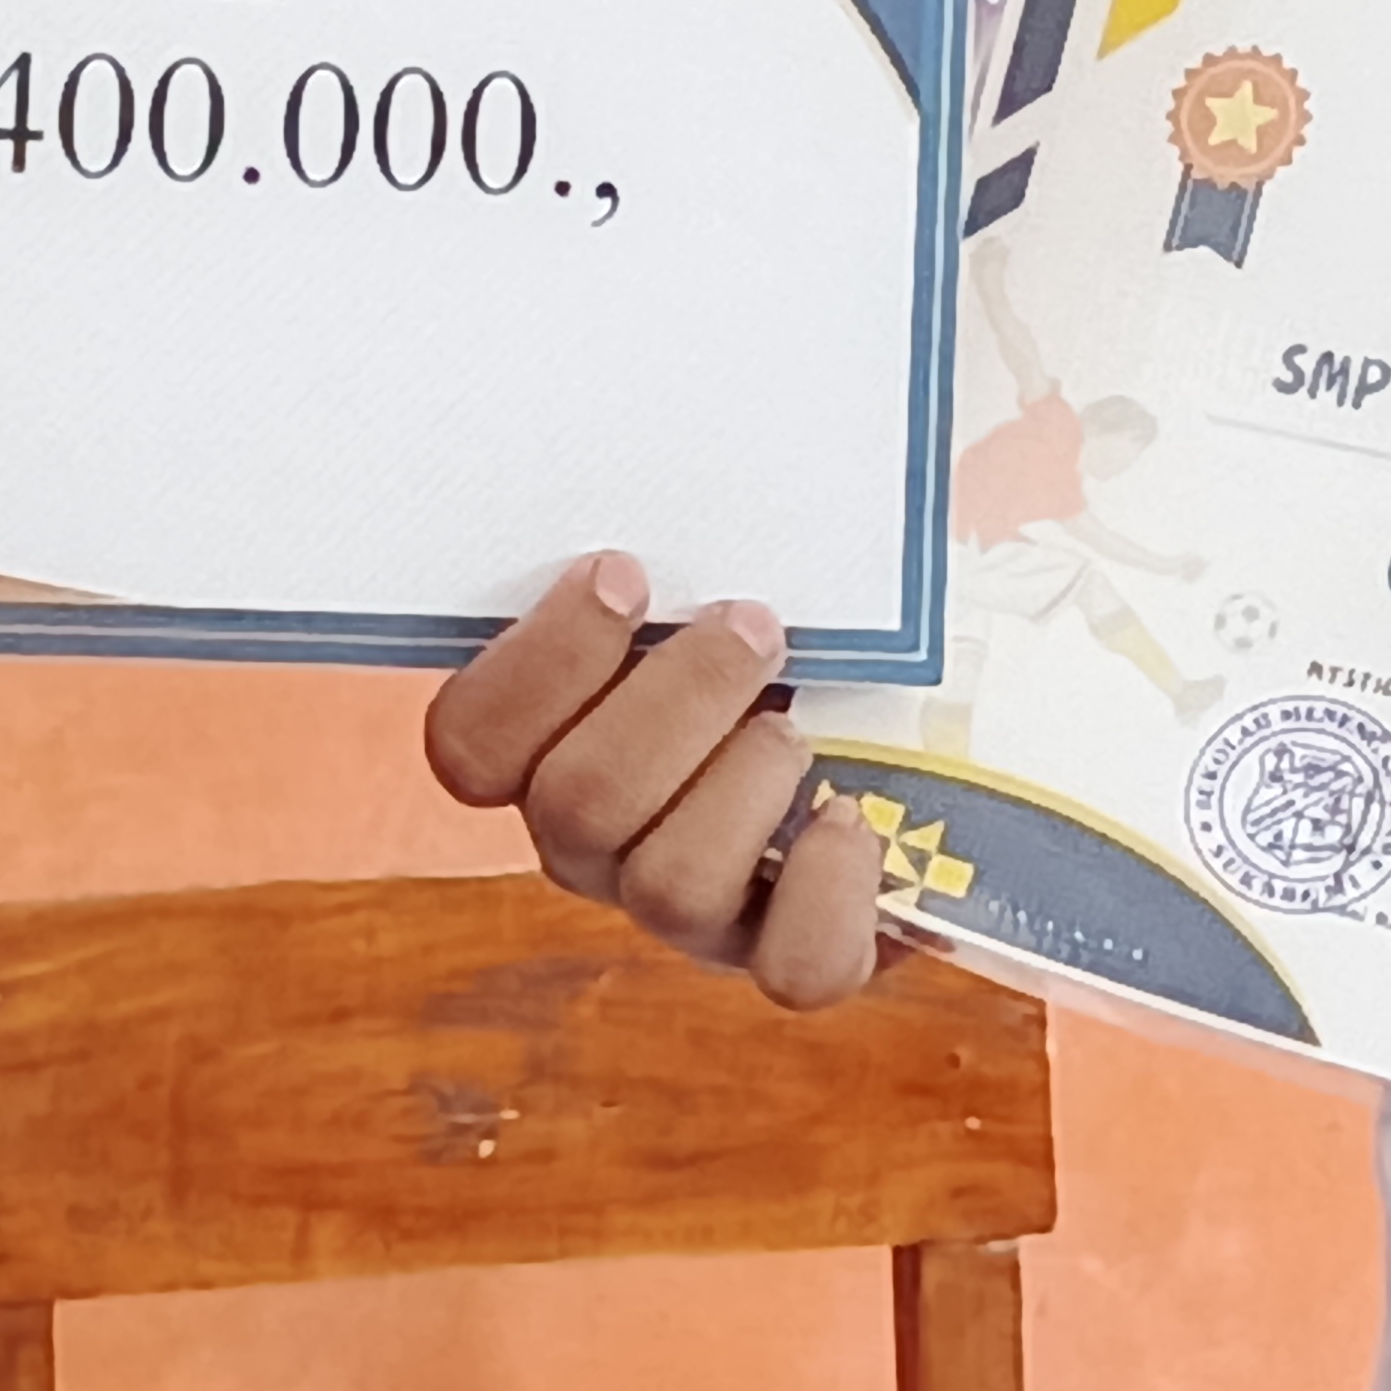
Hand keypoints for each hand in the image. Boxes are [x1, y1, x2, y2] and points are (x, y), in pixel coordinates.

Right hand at [427, 550, 881, 1004]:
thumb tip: (720, 424)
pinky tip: (851, 820)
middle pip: (573, 808)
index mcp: (550, 741)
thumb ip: (696, 526)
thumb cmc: (799, 617)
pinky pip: (790, 966)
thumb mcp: (744, 557)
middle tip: (754, 627)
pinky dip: (825, 892)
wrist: (920, 720)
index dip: (534, 663)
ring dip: (739, 786)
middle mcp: (600, 843)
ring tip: (800, 726)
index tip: (625, 572)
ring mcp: (694, 910)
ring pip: (667, 886)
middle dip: (669, 703)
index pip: (470, 742)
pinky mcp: (792, 952)